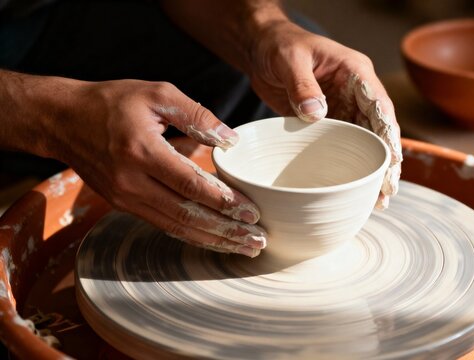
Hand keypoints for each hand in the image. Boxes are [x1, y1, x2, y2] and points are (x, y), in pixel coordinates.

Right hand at [50, 79, 267, 256]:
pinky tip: (213, 240)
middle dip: (225, 230)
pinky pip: (162, 224)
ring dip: (212, 240)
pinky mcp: (123, 204)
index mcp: (142, 151)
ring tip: (243, 247)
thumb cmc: (112, 102)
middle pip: (187, 214)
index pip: (191, 184)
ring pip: (176, 226)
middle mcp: (132, 182)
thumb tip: (231, 140)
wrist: (63, 120)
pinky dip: (190, 235)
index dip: (223, 201)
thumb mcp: (157, 94)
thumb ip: (197, 114)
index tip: (251, 212)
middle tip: (256, 240)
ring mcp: (125, 198)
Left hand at [247, 21, 402, 208]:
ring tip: (380, 198)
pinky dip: (353, 165)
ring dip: (374, 168)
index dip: (388, 131)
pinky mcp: (329, 122)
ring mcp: (344, 109)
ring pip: (366, 142)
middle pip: (379, 129)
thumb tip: (316, 113)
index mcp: (355, 72)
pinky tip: (357, 187)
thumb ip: (303, 84)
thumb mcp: (290, 59)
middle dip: (387, 160)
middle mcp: (356, 92)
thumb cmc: (280, 45)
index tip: (393, 157)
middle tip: (388, 189)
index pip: (379, 103)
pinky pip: (345, 145)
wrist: (262, 50)